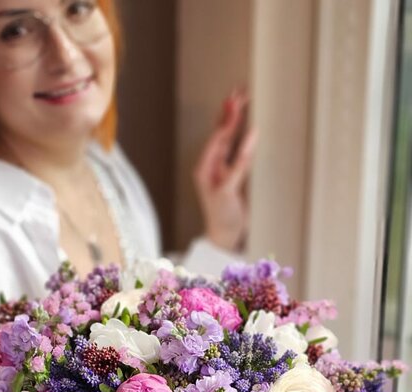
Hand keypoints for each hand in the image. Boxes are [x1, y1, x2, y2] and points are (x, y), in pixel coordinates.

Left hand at [193, 90, 256, 252]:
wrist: (226, 238)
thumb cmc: (223, 217)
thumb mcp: (229, 190)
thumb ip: (239, 163)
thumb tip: (251, 135)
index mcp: (205, 167)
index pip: (218, 137)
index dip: (228, 119)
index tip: (238, 102)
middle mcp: (212, 165)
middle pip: (222, 132)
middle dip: (231, 111)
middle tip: (240, 89)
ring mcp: (223, 169)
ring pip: (230, 138)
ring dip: (237, 119)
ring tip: (243, 98)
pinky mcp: (234, 175)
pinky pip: (239, 149)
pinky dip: (244, 135)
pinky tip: (249, 123)